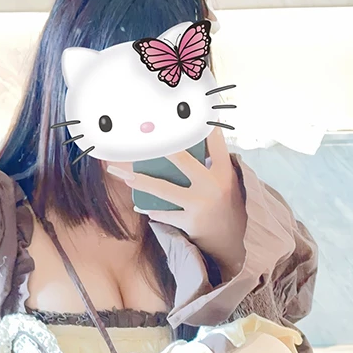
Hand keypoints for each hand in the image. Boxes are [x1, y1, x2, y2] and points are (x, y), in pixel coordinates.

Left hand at [106, 126, 246, 278]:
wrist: (229, 244)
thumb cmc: (225, 207)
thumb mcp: (228, 183)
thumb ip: (215, 164)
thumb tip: (198, 138)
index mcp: (223, 172)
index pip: (215, 142)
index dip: (203, 124)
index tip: (191, 109)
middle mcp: (212, 185)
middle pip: (182, 160)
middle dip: (161, 147)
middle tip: (142, 136)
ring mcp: (200, 204)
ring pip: (163, 190)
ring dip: (140, 182)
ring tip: (122, 174)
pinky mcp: (189, 222)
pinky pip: (164, 213)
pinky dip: (153, 211)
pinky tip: (140, 207)